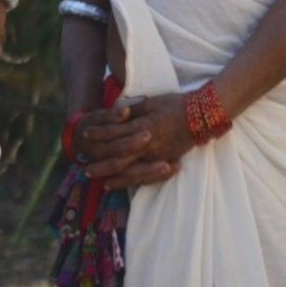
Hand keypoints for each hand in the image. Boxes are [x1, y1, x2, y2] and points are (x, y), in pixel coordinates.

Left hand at [72, 94, 190, 187]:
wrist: (201, 114)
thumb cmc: (175, 104)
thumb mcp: (151, 102)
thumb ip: (133, 109)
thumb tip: (117, 113)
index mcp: (142, 125)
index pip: (114, 132)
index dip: (98, 134)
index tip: (84, 135)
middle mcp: (147, 143)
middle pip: (119, 158)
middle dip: (102, 165)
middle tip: (86, 170)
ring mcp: (157, 154)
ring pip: (132, 171)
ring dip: (116, 178)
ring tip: (102, 184)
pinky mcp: (166, 160)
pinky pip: (147, 175)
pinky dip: (135, 181)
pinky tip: (126, 185)